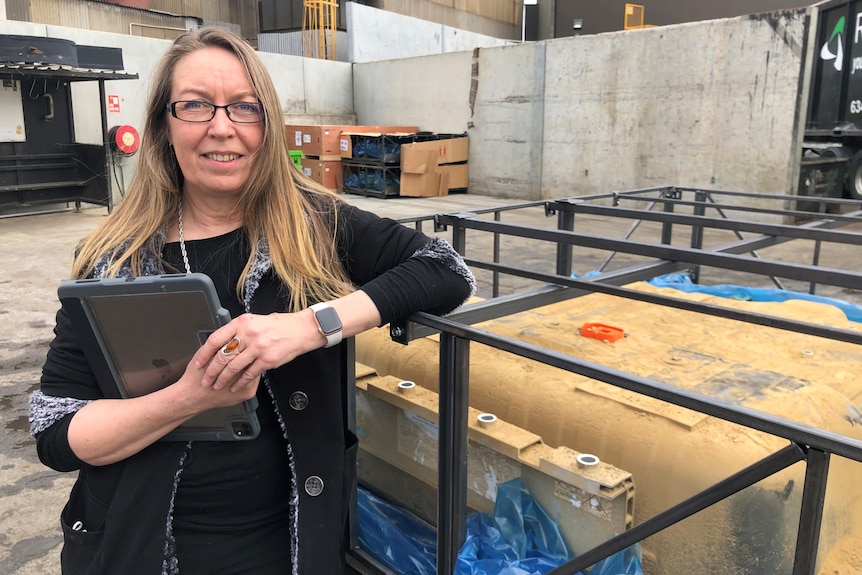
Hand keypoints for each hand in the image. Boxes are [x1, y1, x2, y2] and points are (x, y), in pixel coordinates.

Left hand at [193, 312, 319, 391]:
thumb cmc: (278, 325)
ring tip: (217, 386)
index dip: (204, 354)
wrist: (300, 330)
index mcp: (242, 323)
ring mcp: (258, 347)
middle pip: (222, 356)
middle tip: (205, 380)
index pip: (215, 339)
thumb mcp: (254, 322)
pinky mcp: (267, 360)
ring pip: (234, 367)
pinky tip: (235, 386)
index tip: (198, 363)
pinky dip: (240, 382)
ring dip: (223, 379)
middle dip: (211, 371)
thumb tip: (222, 342)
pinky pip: (249, 374)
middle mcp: (248, 334)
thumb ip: (238, 331)